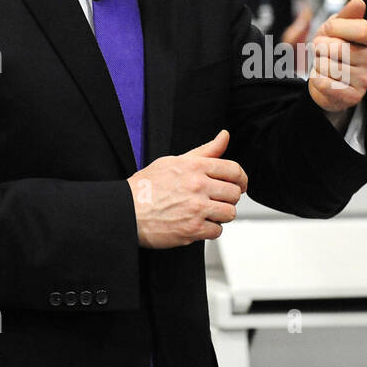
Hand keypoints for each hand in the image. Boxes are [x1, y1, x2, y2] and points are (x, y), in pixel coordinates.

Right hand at [127, 130, 247, 247]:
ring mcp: (196, 209)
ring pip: (229, 213)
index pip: (233, 170)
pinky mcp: (192, 229)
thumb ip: (204, 151)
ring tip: (206, 213)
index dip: (241, 179)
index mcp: (194, 167)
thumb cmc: (146, 187)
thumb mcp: (174, 161)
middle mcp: (198, 186)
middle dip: (228, 198)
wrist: (125, 211)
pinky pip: (217, 231)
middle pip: (234, 193)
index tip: (240, 185)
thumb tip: (224, 136)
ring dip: (220, 215)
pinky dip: (210, 230)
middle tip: (217, 200)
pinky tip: (197, 224)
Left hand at [307, 0, 366, 116]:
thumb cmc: (332, 46)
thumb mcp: (335, 26)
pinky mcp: (354, 97)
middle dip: (321, 46)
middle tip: (321, 49)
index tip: (328, 29)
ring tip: (324, 63)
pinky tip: (323, 78)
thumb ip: (345, 14)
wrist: (324, 76)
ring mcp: (366, 80)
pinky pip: (326, 85)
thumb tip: (358, 3)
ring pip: (329, 67)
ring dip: (318, 63)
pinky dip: (317, 79)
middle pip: (340, 48)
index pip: (362, 29)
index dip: (338, 28)